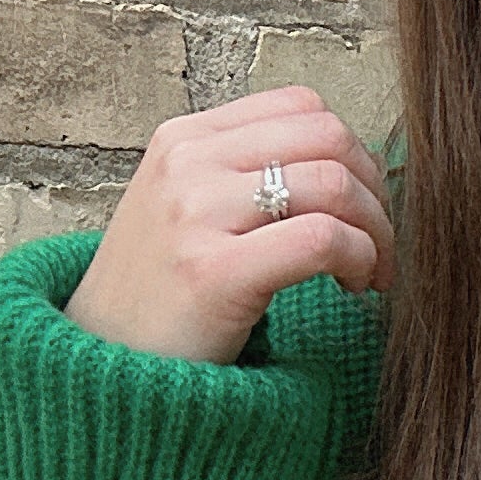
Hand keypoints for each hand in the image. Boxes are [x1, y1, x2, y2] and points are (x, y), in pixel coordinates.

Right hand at [63, 87, 396, 365]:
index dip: (352, 152)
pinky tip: (354, 288)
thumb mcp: (187, 212)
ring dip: (376, 231)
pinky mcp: (213, 272)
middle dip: (374, 189)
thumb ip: (247, 176)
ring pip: (333, 183)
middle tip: (378, 243)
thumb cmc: (162, 299)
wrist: (102, 374)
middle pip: (328, 136)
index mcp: (183, 139)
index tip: (361, 205)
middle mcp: (186, 164)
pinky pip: (322, 239)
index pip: (301, 105)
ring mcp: (194, 214)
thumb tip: (349, 163)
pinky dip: (361, 259)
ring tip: (370, 273)